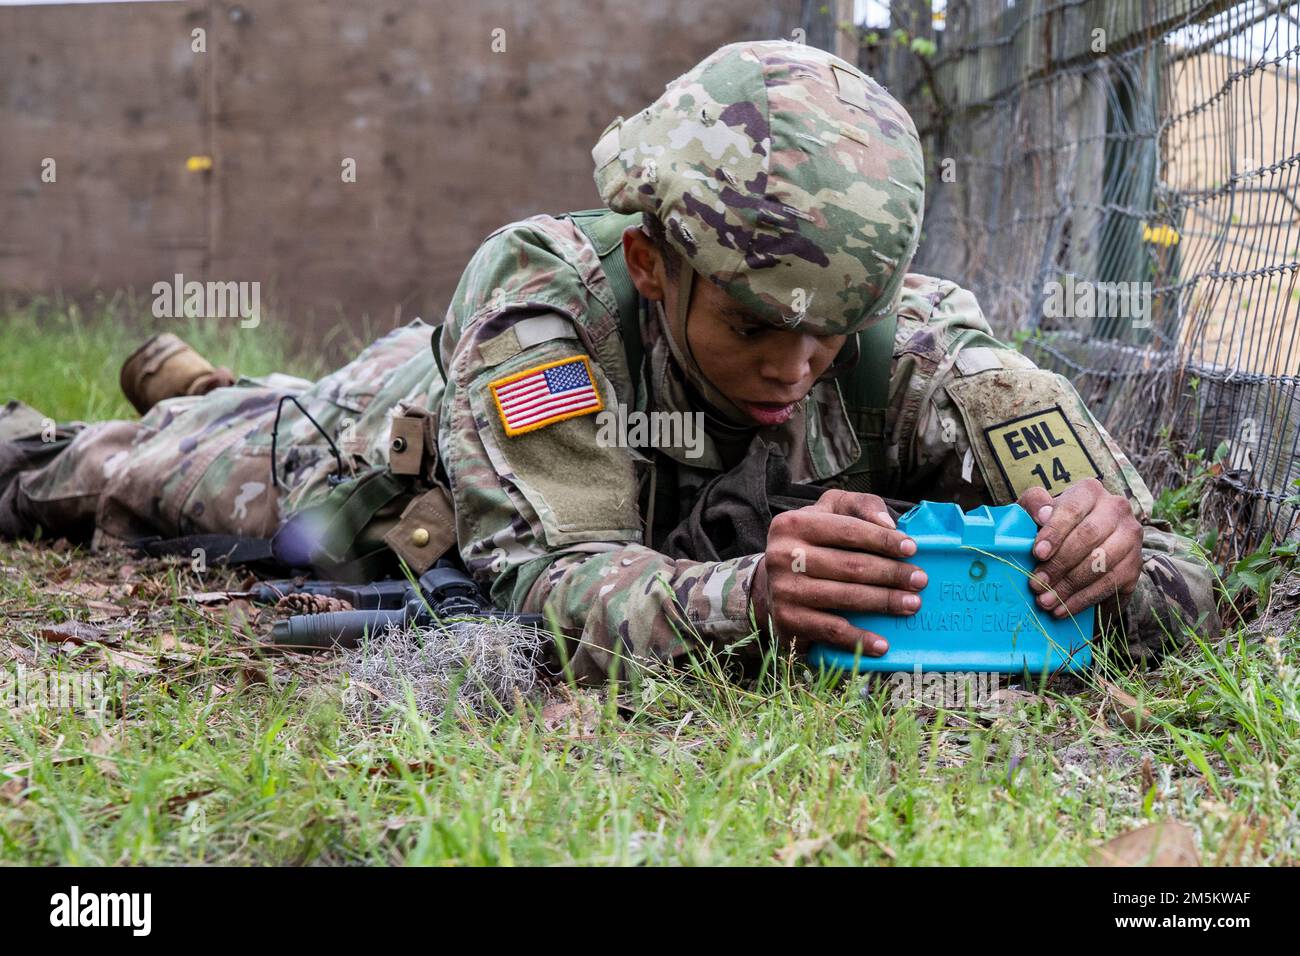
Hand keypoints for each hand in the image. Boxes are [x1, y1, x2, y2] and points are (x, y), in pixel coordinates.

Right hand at [752, 489, 926, 656]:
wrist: (773, 582)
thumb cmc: (814, 541)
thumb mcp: (831, 511)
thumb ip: (860, 506)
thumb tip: (888, 524)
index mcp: (793, 523)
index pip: (847, 531)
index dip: (882, 540)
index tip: (912, 549)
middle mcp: (782, 556)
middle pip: (850, 566)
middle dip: (891, 573)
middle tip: (919, 580)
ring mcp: (784, 590)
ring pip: (845, 597)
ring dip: (884, 602)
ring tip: (912, 604)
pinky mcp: (787, 621)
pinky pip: (831, 631)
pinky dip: (859, 639)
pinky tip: (883, 644)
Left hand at [1018, 478, 1142, 618]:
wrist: (1077, 546)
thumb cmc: (1050, 527)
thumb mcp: (1035, 511)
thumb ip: (1033, 505)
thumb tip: (1043, 514)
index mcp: (1090, 491)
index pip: (1073, 509)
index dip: (1055, 531)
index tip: (1037, 554)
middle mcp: (1116, 509)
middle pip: (1088, 537)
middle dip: (1059, 564)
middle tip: (1036, 584)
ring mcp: (1131, 537)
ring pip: (1101, 563)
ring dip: (1070, 586)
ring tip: (1045, 600)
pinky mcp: (1135, 564)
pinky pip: (1110, 584)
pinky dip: (1084, 599)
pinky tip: (1063, 609)